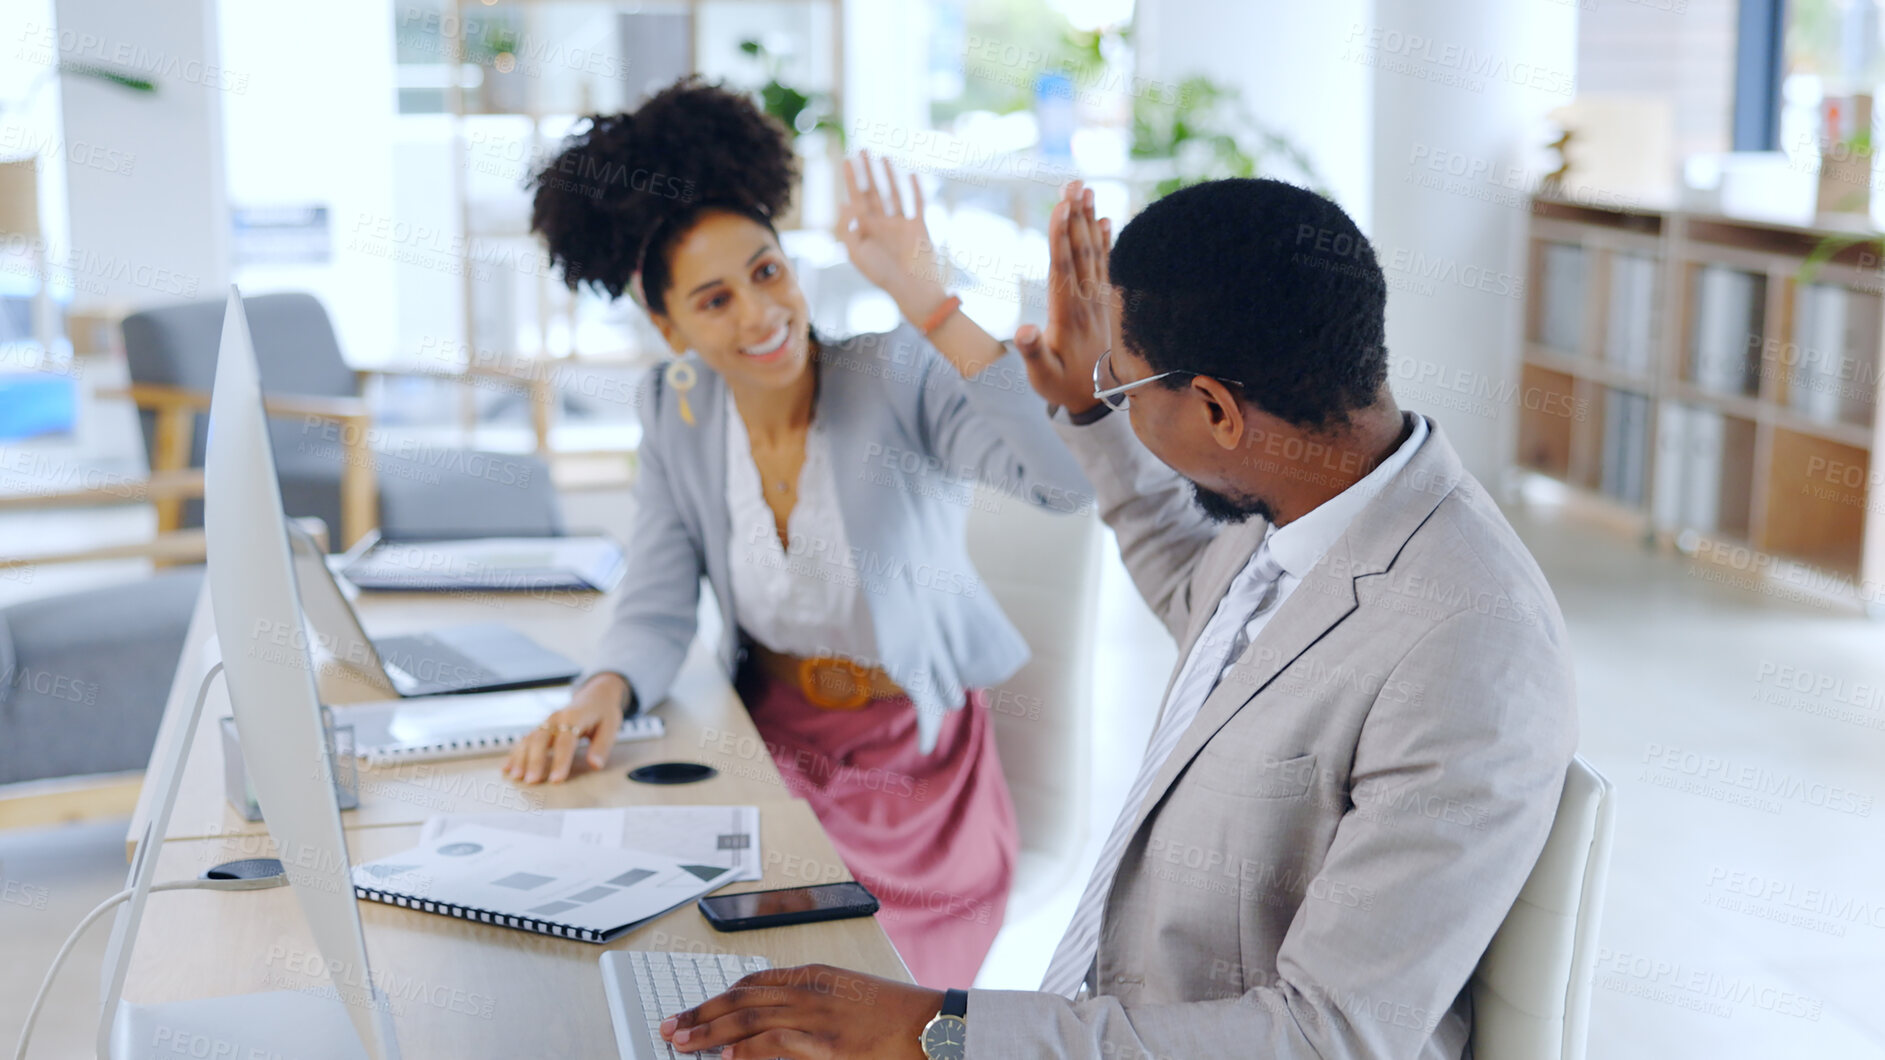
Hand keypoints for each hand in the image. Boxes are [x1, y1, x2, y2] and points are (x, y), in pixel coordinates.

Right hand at [501, 673, 627, 783]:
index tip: (556, 779)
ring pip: (529, 740)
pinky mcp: (541, 728)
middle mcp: (556, 718)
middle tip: (531, 781)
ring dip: (521, 758)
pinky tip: (508, 767)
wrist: (595, 695)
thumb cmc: (603, 712)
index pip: (565, 741)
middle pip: (541, 739)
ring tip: (517, 776)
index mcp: (574, 716)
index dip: (560, 761)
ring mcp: (546, 723)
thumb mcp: (611, 726)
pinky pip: (525, 740)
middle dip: (535, 761)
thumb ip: (602, 747)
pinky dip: (515, 754)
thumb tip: (595, 765)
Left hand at [661, 964, 941, 1059]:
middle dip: (701, 1013)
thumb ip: (813, 1004)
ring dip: (710, 1032)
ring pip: (748, 1019)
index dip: (717, 997)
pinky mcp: (826, 1044)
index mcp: (815, 976)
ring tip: (683, 1044)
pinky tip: (723, 1058)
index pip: (753, 983)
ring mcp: (817, 1017)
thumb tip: (774, 1022)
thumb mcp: (850, 998)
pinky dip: (745, 1051)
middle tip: (671, 1026)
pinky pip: (774, 1043)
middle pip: (741, 999)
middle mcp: (810, 991)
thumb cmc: (896, 1016)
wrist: (933, 1024)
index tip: (693, 1010)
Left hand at [837, 150, 947, 314]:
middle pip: (873, 192)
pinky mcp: (918, 226)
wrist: (911, 289)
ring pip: (893, 194)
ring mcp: (901, 224)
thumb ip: (847, 229)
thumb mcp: (856, 253)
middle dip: (867, 172)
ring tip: (882, 157)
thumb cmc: (882, 275)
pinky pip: (916, 203)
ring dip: (888, 176)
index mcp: (866, 230)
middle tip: (862, 150)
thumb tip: (842, 204)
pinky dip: (914, 189)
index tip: (847, 161)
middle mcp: (882, 224)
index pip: (856, 199)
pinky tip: (910, 174)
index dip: (851, 180)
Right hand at [1014, 180, 1115, 415]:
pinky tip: (1107, 220)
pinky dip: (1107, 241)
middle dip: (1076, 216)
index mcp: (1067, 314)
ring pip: (1094, 252)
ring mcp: (1098, 299)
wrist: (1099, 398)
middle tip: (1074, 183)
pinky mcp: (1105, 301)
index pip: (1062, 267)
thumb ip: (1033, 352)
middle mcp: (1086, 301)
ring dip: (1090, 220)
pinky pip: (1107, 264)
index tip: (1061, 207)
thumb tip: (1023, 331)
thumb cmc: (1062, 385)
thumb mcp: (1042, 376)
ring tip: (1087, 190)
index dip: (1061, 236)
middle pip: (1080, 251)